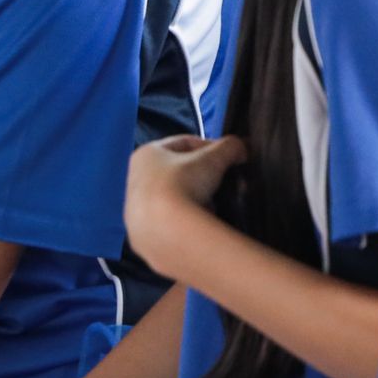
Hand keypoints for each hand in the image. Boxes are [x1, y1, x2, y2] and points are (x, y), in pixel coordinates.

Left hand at [125, 134, 243, 271]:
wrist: (165, 231)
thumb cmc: (183, 184)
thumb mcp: (213, 159)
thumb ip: (230, 147)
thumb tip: (242, 148)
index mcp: (146, 154)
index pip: (183, 143)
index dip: (209, 147)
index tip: (228, 157)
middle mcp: (135, 180)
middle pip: (177, 172)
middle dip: (203, 176)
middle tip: (222, 183)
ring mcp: (136, 210)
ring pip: (174, 198)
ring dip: (196, 200)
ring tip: (214, 206)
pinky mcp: (143, 234)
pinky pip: (170, 222)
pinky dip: (187, 221)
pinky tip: (201, 224)